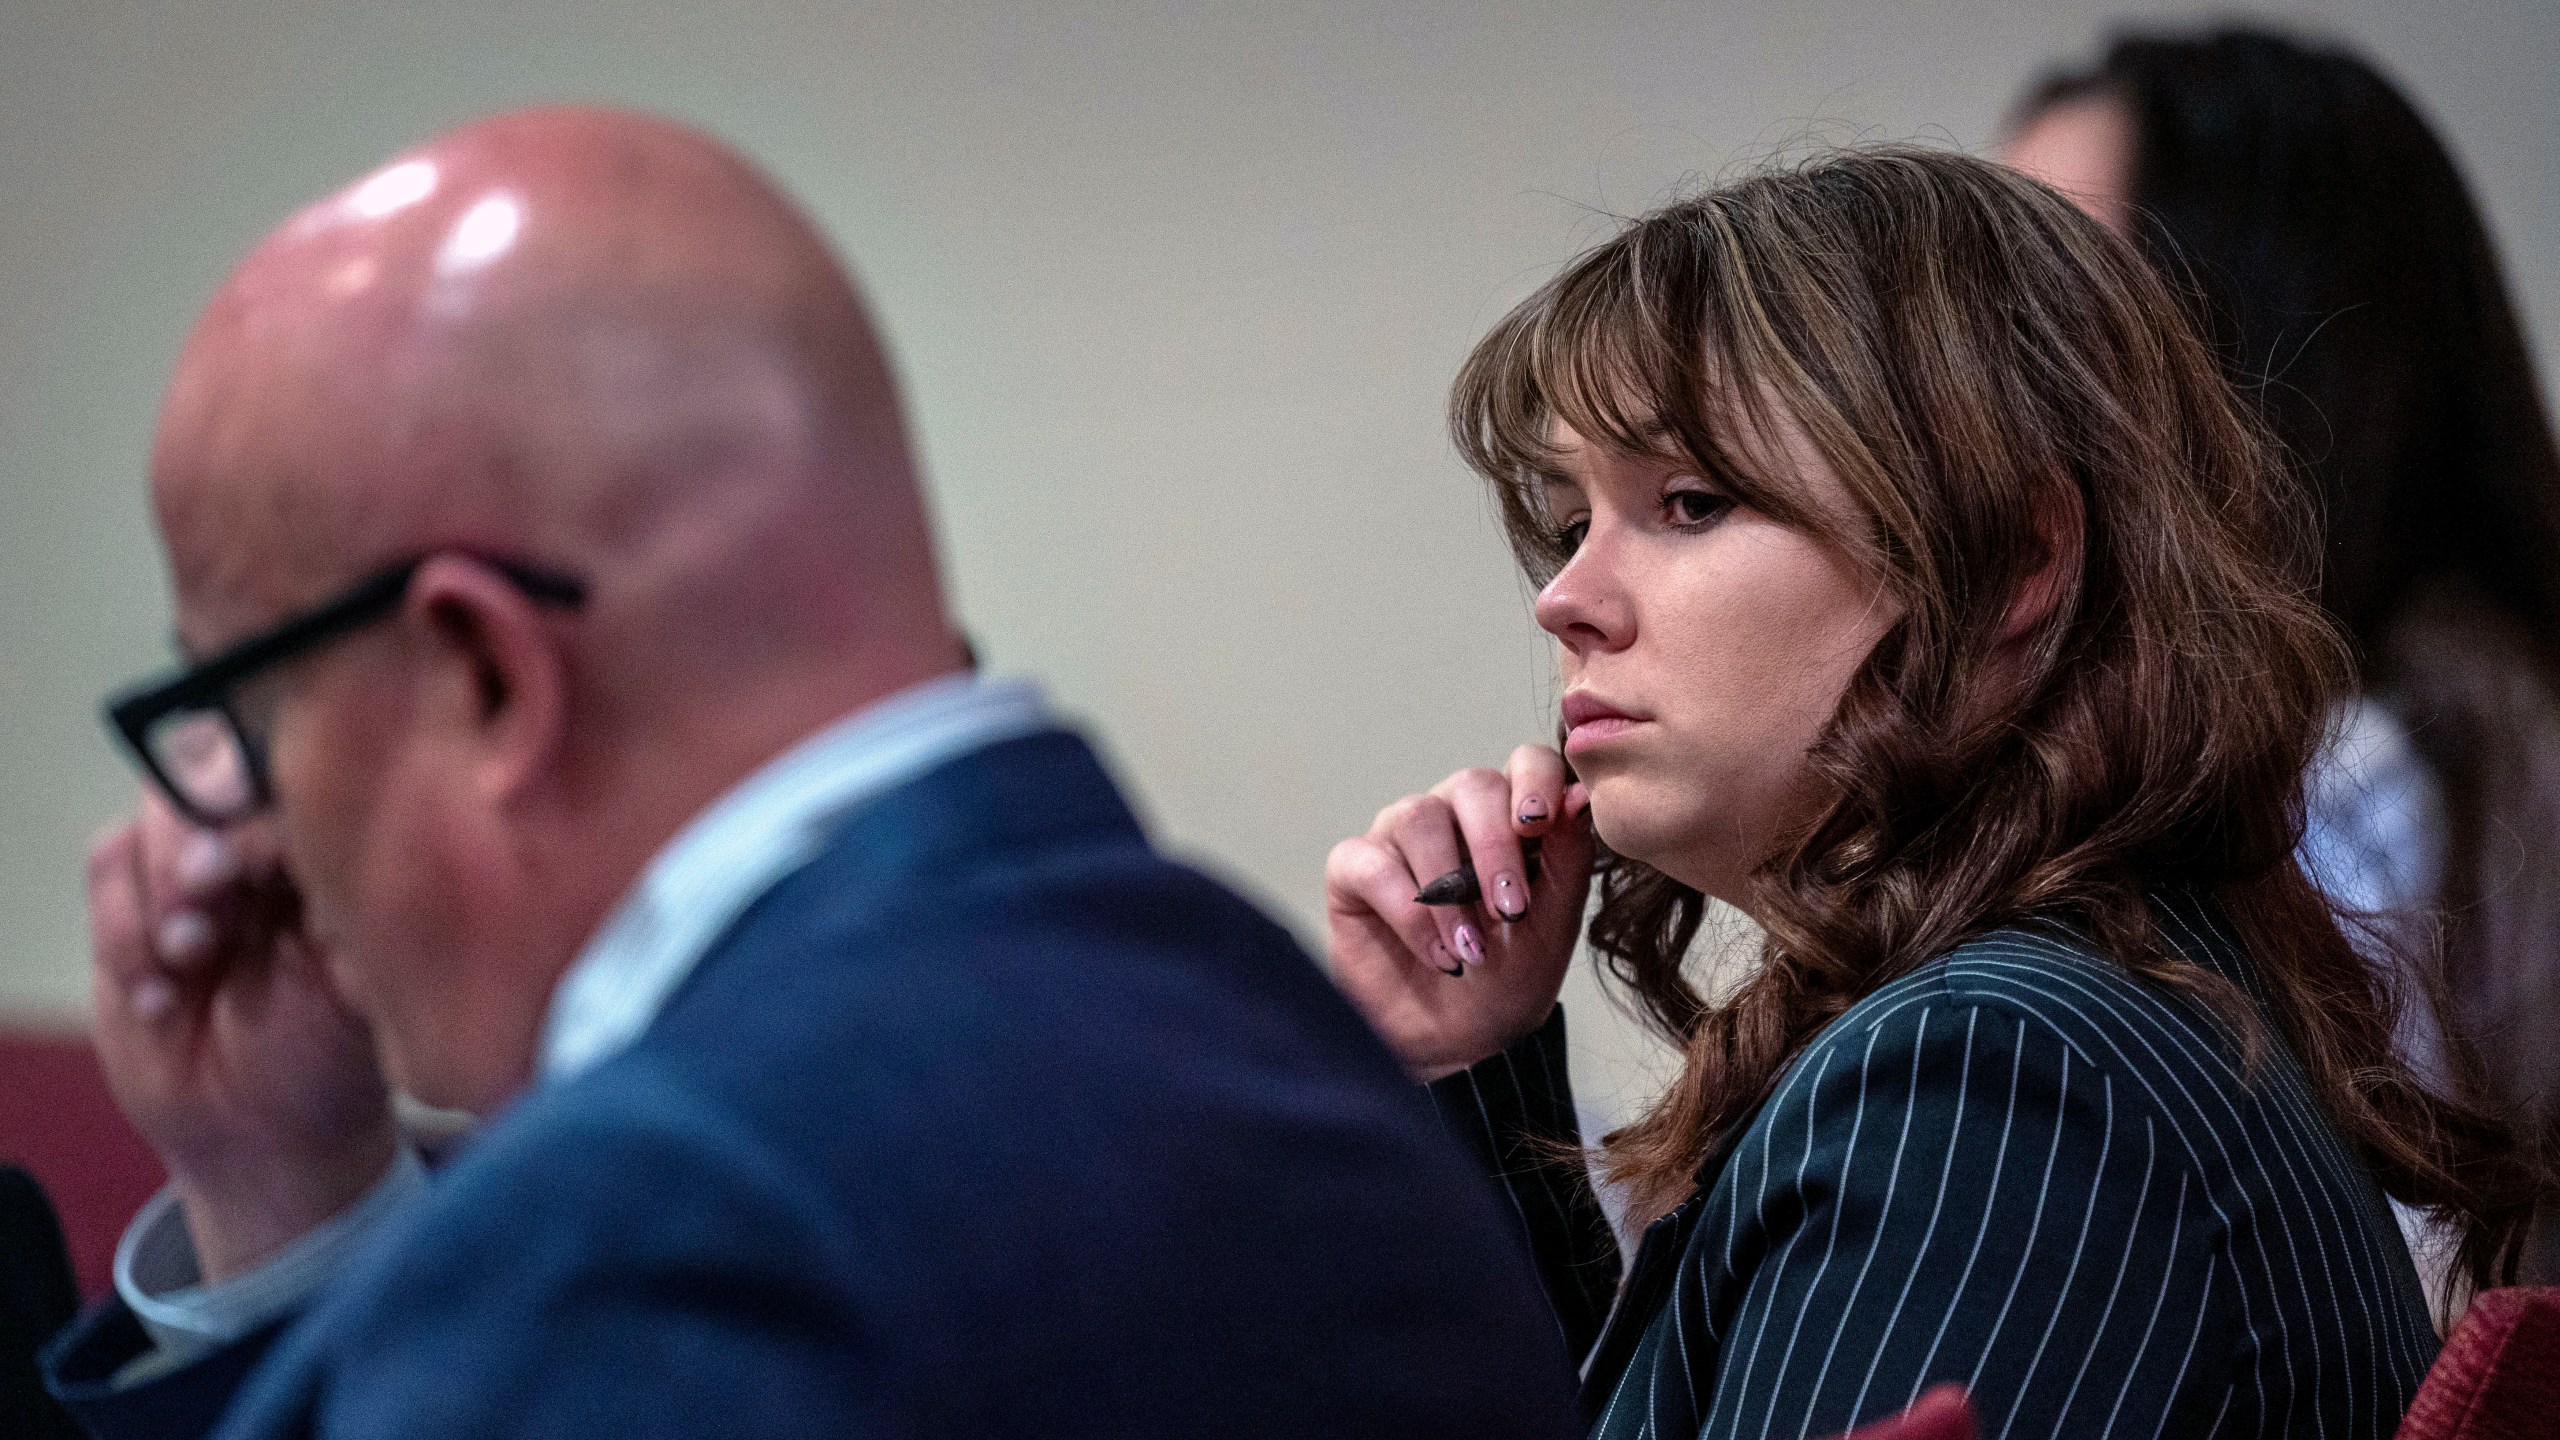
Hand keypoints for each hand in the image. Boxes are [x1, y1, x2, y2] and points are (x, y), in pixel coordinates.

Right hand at [86, 792, 396, 1281]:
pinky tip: (159, 997)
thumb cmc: (329, 1058)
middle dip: (195, 836)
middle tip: (205, 893)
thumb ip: (345, 911)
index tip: (249, 843)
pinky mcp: (132, 908)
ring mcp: (193, 871)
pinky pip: (105, 869)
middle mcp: (265, 844)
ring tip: (188, 960)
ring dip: (156, 892)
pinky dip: (121, 931)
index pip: (293, 774)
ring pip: (149, 819)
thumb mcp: (358, 988)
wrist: (259, 1135)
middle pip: (208, 771)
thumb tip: (327, 844)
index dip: (259, 797)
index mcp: (334, 848)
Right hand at [1326, 745, 1596, 1080]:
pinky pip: (1371, 864)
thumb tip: (1579, 796)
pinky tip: (1437, 955)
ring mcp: (1399, 839)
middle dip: (1495, 846)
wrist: (1462, 1042)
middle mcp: (1453, 815)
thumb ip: (1568, 857)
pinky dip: (1407, 912)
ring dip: (1450, 889)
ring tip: (1472, 950)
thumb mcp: (1554, 922)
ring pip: (1418, 817)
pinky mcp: (1354, 873)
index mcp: (1510, 815)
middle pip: (1471, 784)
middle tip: (1510, 910)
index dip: (1534, 780)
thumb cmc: (1511, 976)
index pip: (1526, 763)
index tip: (1540, 824)